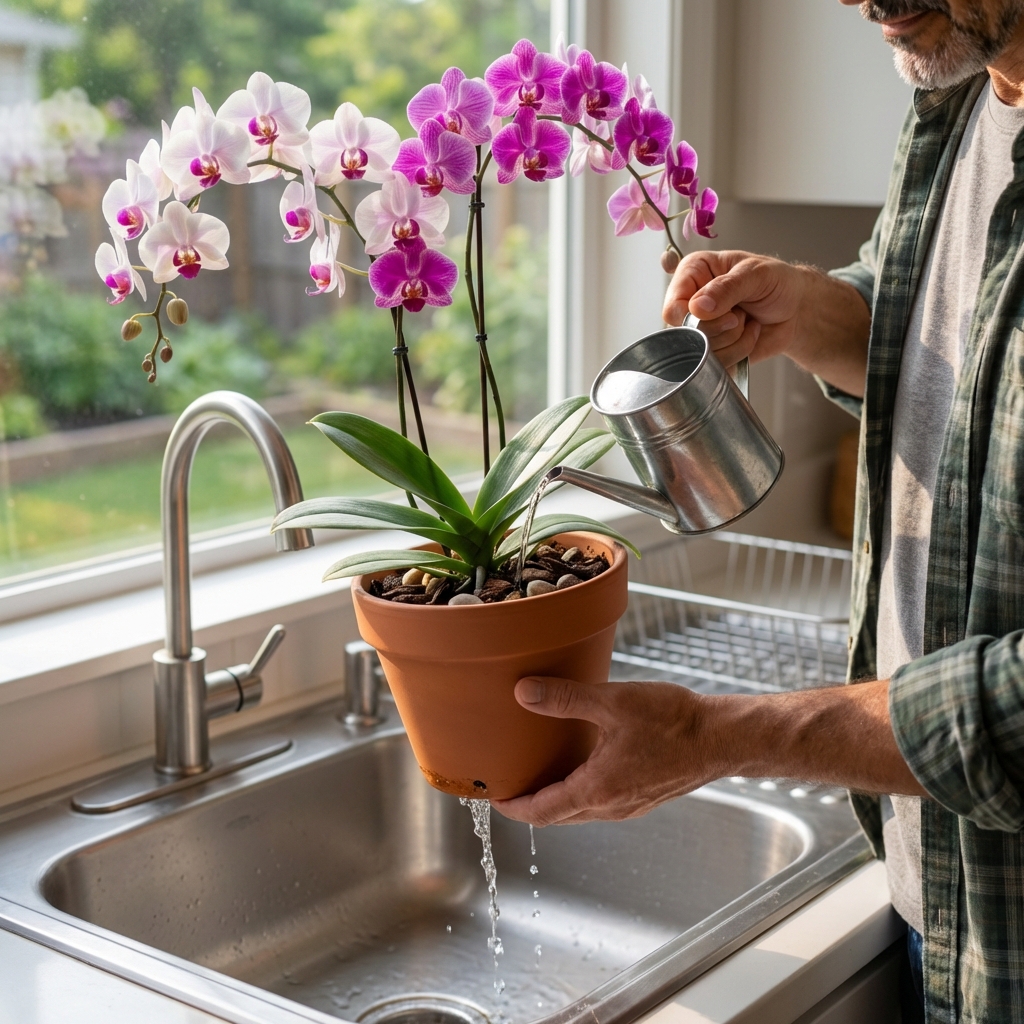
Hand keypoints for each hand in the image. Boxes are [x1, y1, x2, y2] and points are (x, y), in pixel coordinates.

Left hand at [491, 676, 719, 825]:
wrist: (722, 737)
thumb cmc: (673, 722)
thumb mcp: (613, 702)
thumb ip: (565, 698)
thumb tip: (524, 693)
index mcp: (598, 789)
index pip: (542, 812)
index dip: (513, 807)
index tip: (494, 798)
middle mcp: (612, 807)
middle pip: (558, 818)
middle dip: (531, 805)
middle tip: (509, 785)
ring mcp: (631, 805)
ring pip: (581, 813)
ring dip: (557, 800)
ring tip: (540, 774)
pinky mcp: (645, 797)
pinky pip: (601, 804)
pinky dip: (580, 793)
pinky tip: (581, 766)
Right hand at [662, 250, 811, 367]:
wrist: (796, 308)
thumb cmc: (776, 282)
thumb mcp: (756, 275)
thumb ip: (726, 288)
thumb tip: (698, 307)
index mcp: (692, 273)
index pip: (672, 308)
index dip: (696, 317)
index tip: (728, 311)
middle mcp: (690, 302)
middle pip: (687, 335)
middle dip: (722, 329)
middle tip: (741, 314)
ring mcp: (700, 329)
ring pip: (703, 353)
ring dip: (735, 340)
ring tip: (748, 322)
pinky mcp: (712, 351)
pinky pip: (717, 365)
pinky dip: (740, 353)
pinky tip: (749, 335)